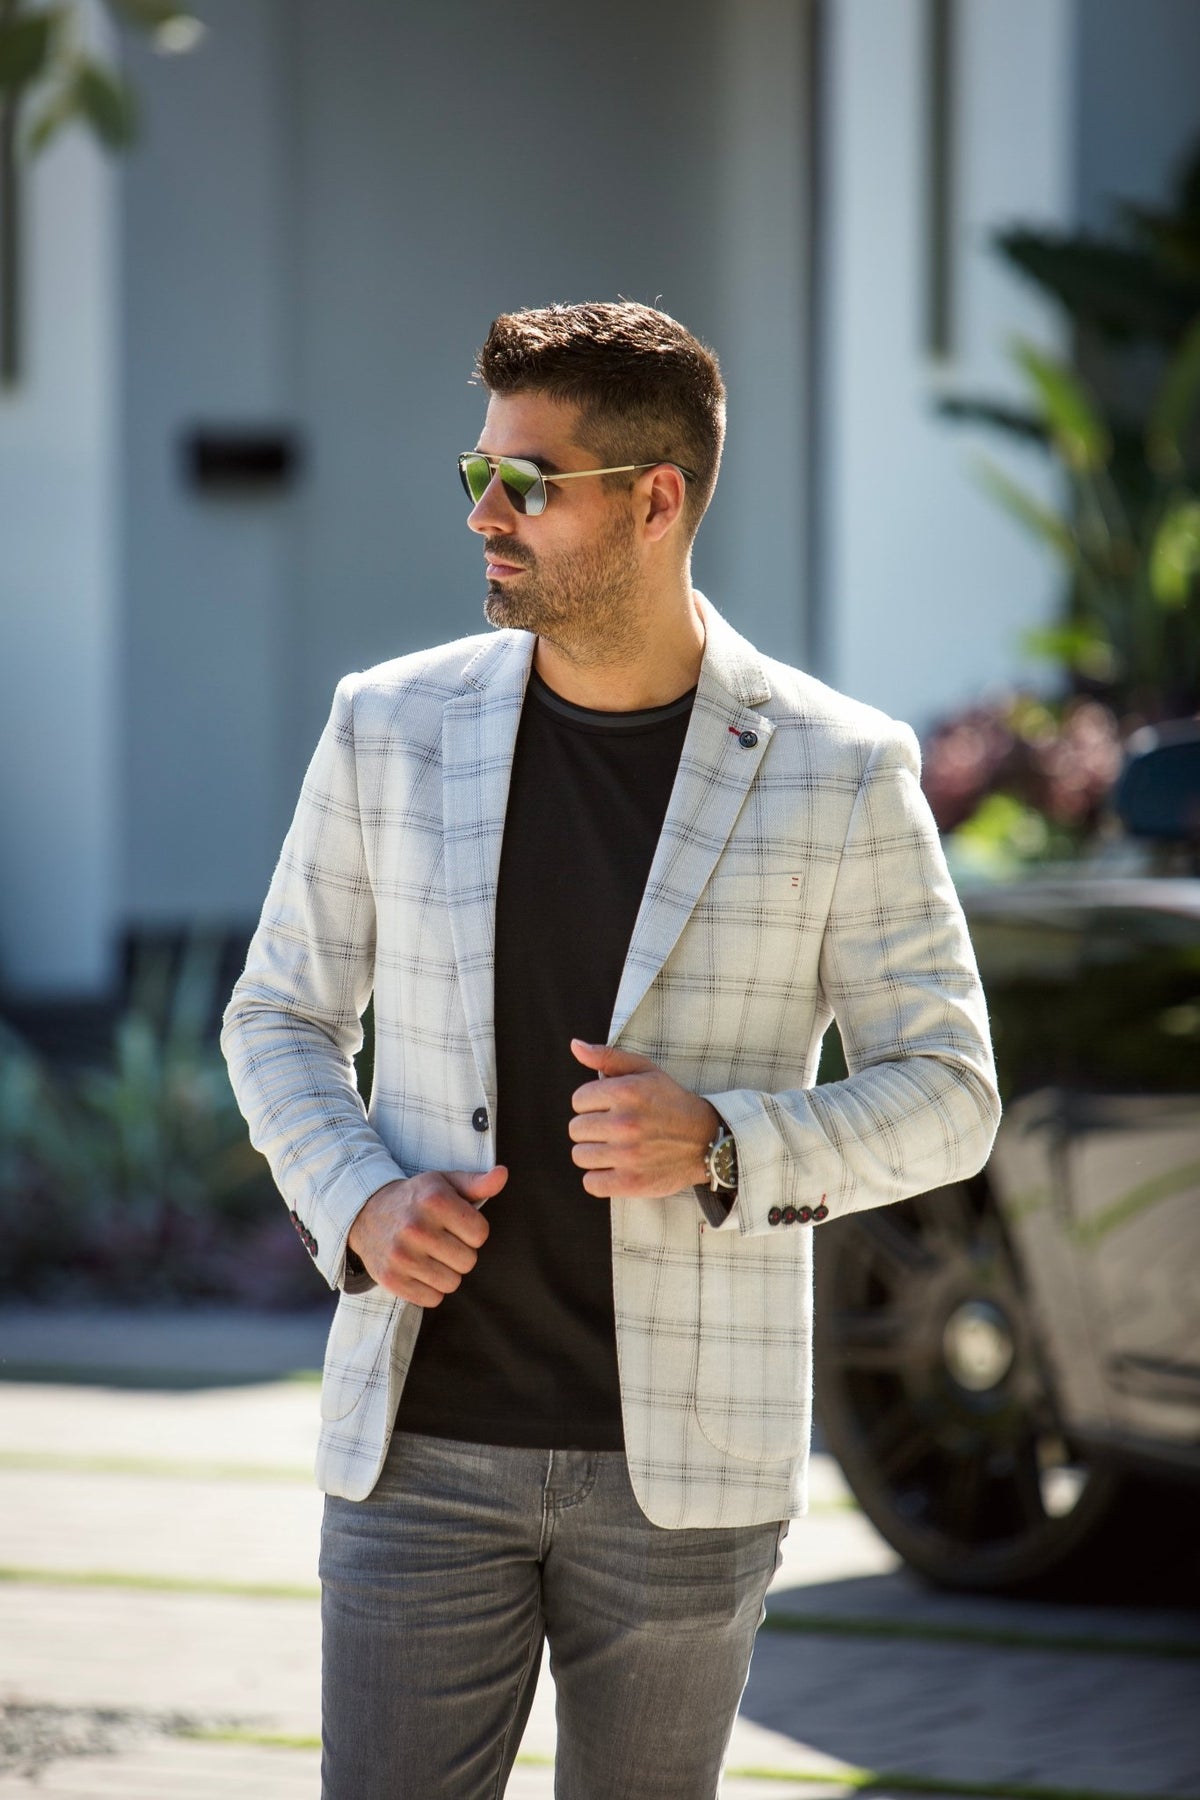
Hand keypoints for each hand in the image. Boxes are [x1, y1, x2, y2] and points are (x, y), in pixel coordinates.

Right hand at [347, 1166, 505, 1304]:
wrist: (365, 1213)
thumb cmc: (415, 1199)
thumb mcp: (444, 1183)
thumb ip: (477, 1183)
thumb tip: (503, 1174)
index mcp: (435, 1200)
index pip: (480, 1234)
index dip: (472, 1231)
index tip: (456, 1225)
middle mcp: (416, 1227)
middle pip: (468, 1262)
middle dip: (460, 1253)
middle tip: (441, 1241)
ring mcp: (401, 1255)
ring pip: (451, 1283)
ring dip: (446, 1272)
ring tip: (430, 1255)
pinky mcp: (391, 1279)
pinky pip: (432, 1299)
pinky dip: (429, 1288)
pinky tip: (418, 1269)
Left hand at [568, 1040, 719, 1199]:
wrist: (707, 1141)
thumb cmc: (670, 1102)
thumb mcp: (645, 1070)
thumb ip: (607, 1057)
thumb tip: (575, 1045)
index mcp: (626, 1092)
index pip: (578, 1100)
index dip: (592, 1103)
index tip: (611, 1107)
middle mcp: (625, 1123)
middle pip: (576, 1129)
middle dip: (592, 1127)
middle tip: (615, 1128)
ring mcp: (627, 1156)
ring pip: (580, 1155)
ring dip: (594, 1153)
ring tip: (616, 1147)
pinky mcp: (631, 1183)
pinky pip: (590, 1183)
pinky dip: (599, 1177)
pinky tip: (616, 1167)